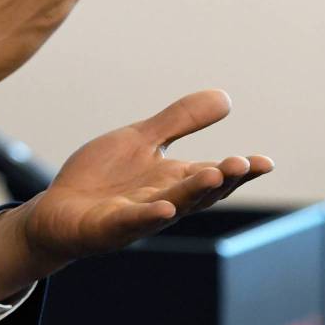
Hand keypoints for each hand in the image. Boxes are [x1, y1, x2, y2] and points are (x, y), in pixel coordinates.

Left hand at [0, 91, 272, 300]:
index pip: (215, 175)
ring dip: (192, 193)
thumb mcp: (143, 140)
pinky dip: (146, 216)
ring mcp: (136, 216)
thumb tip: (226, 97)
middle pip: (199, 191)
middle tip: (243, 163)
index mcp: (174, 180)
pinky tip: (162, 208)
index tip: (265, 162)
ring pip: (171, 205)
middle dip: (222, 178)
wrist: (58, 210)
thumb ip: (180, 121)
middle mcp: (163, 201)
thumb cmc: (104, 178)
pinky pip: (129, 222)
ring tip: (214, 173)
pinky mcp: (107, 227)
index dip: (240, 171)